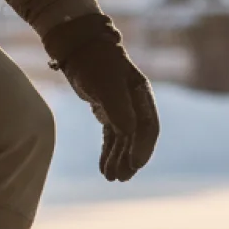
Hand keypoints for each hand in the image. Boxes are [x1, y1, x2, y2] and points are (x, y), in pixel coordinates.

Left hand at [43, 13, 158, 182]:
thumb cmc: (95, 63)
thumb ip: (118, 107)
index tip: (134, 165)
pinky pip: (112, 137)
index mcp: (141, 96)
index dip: (143, 147)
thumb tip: (129, 132)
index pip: (148, 127)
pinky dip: (108, 152)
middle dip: (129, 159)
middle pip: (137, 138)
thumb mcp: (106, 84)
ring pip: (124, 140)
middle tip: (120, 178)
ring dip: (118, 159)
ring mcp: (122, 108)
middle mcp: (135, 104)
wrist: (80, 49)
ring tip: (111, 178)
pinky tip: (104, 167)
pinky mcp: (109, 112)